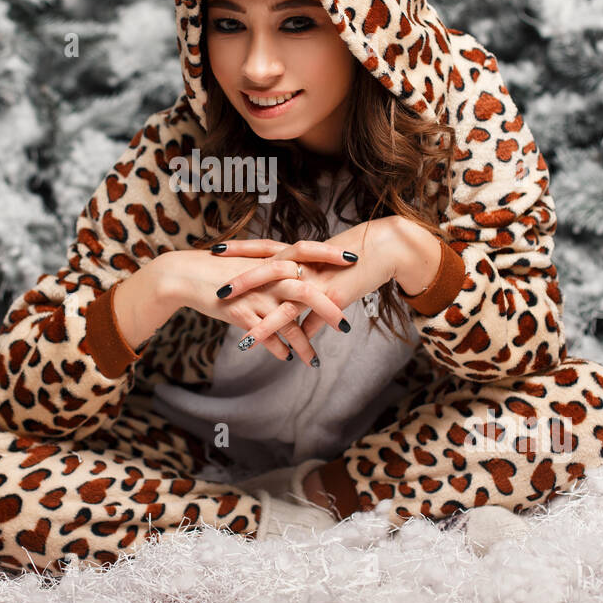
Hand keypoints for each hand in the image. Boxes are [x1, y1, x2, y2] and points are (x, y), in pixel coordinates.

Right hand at [157, 249, 352, 365]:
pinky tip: (286, 358)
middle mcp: (267, 276)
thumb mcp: (249, 261)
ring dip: (303, 344)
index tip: (353, 259)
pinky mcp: (240, 314)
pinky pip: (266, 336)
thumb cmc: (218, 267)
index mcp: (271, 258)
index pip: (307, 250)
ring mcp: (255, 296)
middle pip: (306, 292)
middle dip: (328, 310)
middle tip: (345, 326)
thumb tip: (294, 271)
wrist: (186, 274)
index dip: (330, 254)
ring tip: (313, 361)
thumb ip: (273, 265)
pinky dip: (278, 349)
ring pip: (288, 323)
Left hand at [209, 216, 408, 358]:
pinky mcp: (334, 297)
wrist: (386, 248)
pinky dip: (303, 339)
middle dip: (241, 283)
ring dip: (265, 325)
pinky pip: (314, 322)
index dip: (240, 249)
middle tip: (218, 294)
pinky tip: (291, 356)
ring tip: (245, 341)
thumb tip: (302, 322)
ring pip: (286, 304)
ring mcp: (319, 281)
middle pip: (266, 271)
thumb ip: (309, 292)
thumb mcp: (327, 269)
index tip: (216, 249)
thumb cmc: (357, 256)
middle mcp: (306, 265)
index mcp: (300, 253)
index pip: (263, 247)